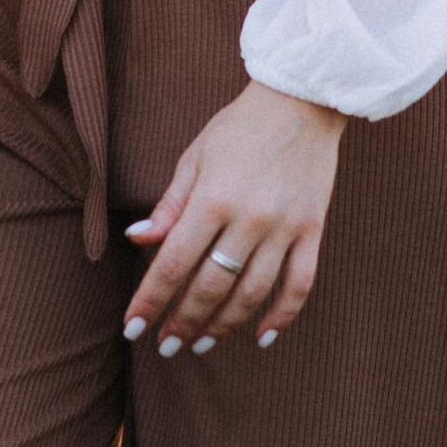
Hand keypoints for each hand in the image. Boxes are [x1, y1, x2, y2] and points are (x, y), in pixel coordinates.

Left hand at [121, 81, 345, 354]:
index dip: (150, 300)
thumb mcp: (195, 158)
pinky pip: (300, 284)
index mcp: (212, 198)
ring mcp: (285, 227)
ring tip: (202, 343)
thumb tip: (136, 239)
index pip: (172, 263)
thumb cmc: (238, 128)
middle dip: (183, 321)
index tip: (133, 328)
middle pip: (211, 286)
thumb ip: (169, 205)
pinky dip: (282, 316)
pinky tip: (261, 337)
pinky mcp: (313, 230)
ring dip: (224, 325)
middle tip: (166, 345)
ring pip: (252, 293)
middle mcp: (249, 218)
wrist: (301, 101)